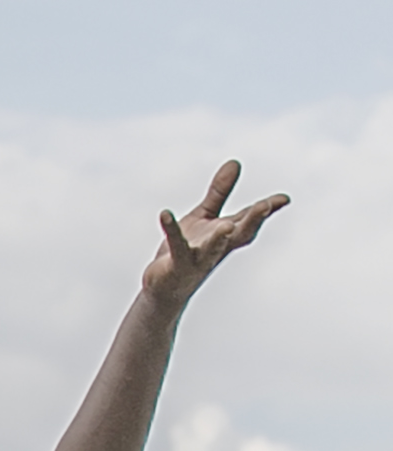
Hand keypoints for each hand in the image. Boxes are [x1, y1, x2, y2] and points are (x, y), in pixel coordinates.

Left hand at [141, 161, 287, 318]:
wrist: (164, 289)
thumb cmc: (188, 251)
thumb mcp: (205, 218)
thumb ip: (220, 193)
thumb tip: (235, 162)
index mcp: (226, 236)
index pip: (249, 220)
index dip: (268, 210)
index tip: (285, 199)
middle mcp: (217, 248)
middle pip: (239, 235)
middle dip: (252, 221)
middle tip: (264, 207)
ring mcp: (198, 259)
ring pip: (212, 248)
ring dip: (219, 238)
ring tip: (225, 227)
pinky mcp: (177, 264)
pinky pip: (175, 245)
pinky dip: (171, 229)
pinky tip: (165, 214)